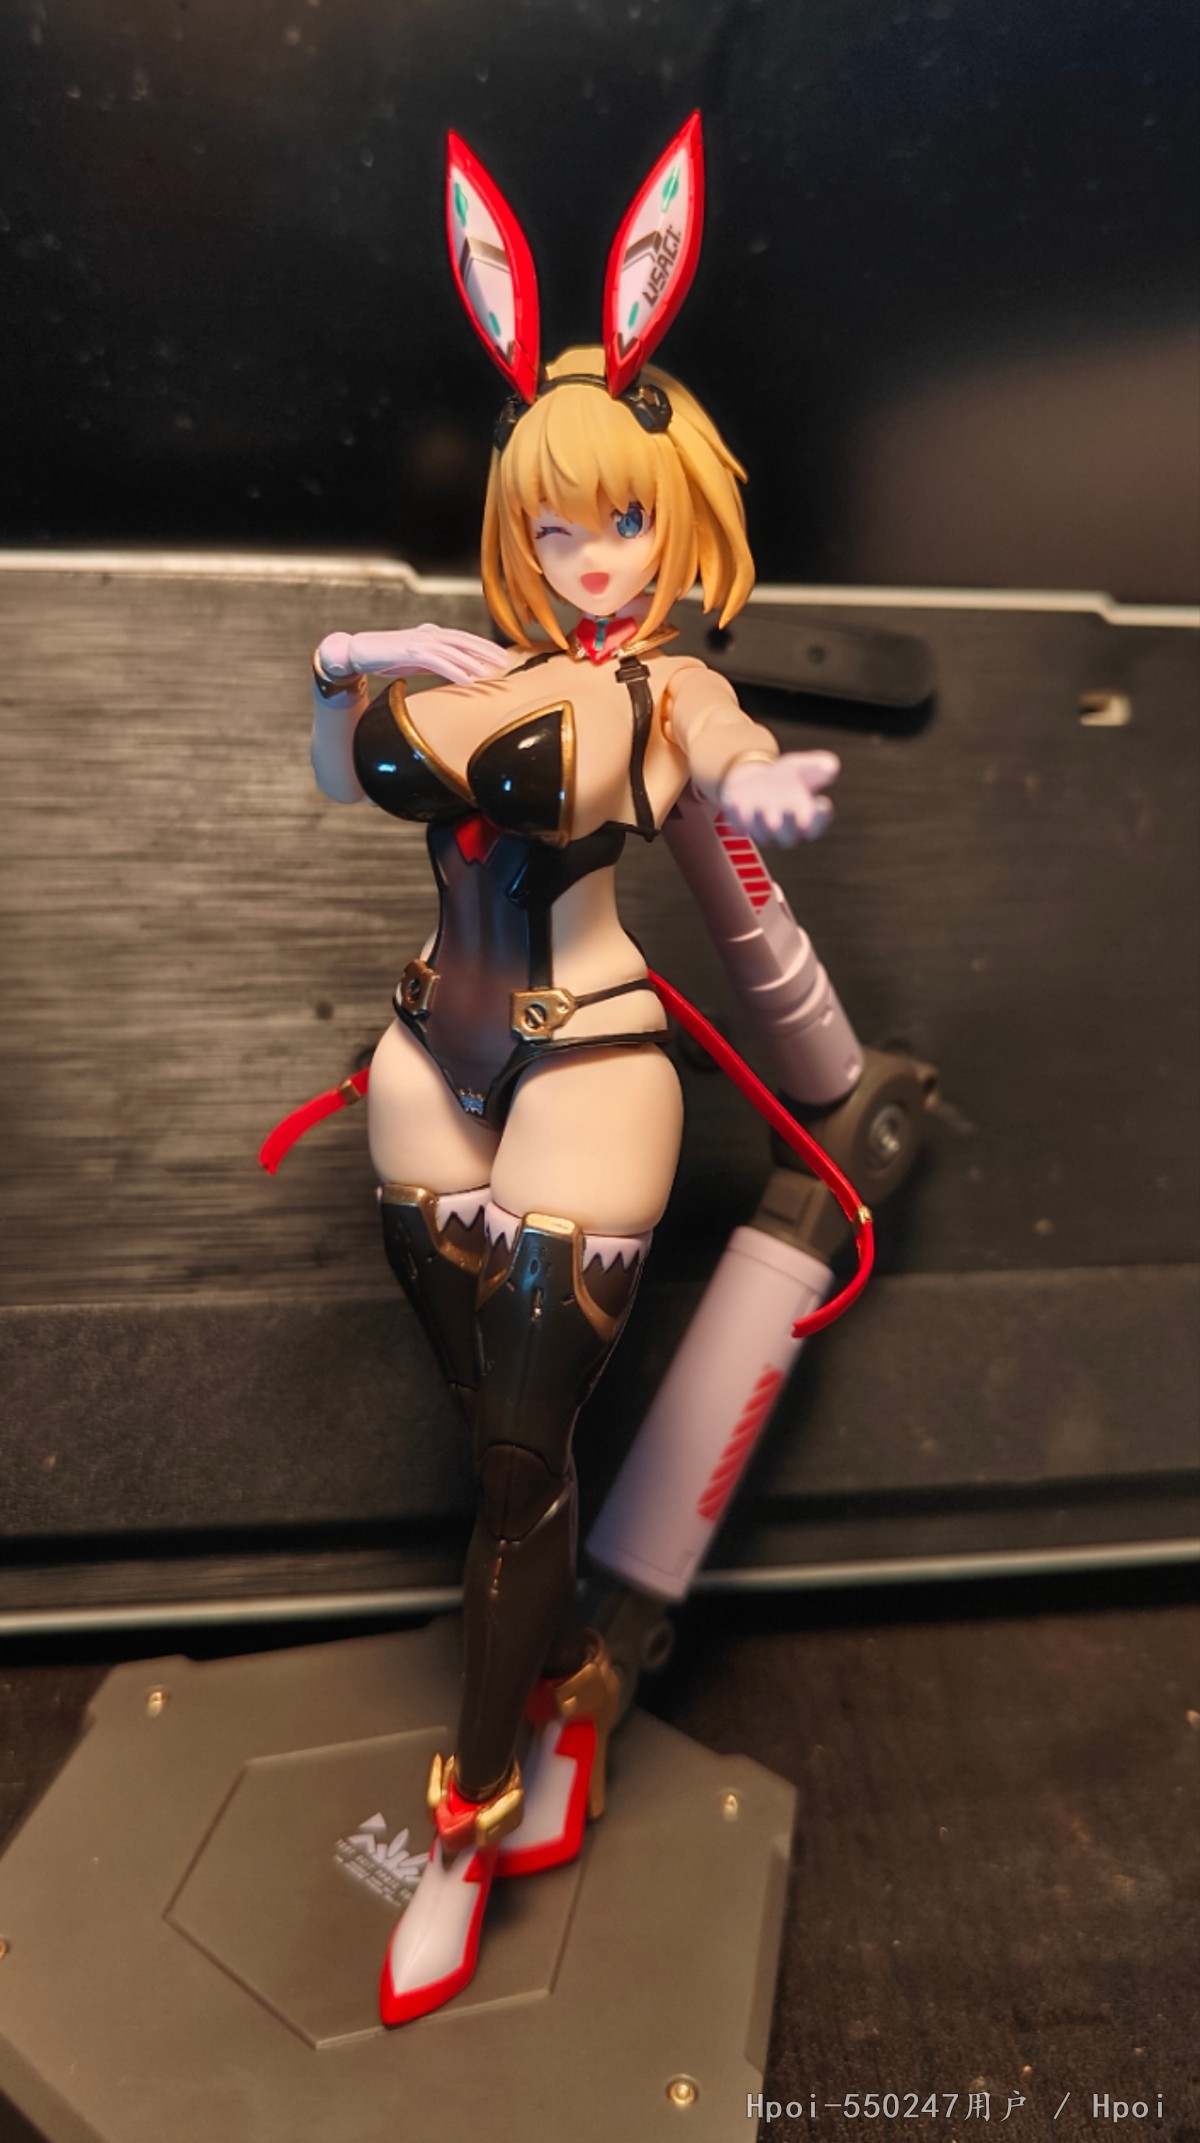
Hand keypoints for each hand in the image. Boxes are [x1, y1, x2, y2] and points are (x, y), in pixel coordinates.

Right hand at [314, 623, 508, 686]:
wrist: (359, 651)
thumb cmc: (387, 656)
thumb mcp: (416, 659)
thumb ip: (435, 660)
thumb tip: (454, 669)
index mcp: (431, 634)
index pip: (463, 639)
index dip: (483, 646)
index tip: (500, 656)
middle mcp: (428, 634)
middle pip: (463, 641)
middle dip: (485, 651)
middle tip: (504, 662)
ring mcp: (419, 641)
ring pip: (453, 651)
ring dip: (472, 663)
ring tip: (489, 673)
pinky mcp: (410, 652)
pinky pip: (437, 662)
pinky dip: (453, 670)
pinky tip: (466, 680)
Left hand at [718, 750, 839, 845]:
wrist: (751, 781)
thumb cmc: (784, 778)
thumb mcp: (800, 767)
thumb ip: (816, 766)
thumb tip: (830, 765)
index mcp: (803, 819)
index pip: (815, 826)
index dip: (819, 819)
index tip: (823, 804)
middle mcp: (783, 830)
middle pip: (788, 837)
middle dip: (788, 826)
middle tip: (788, 812)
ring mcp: (760, 829)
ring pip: (762, 834)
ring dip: (761, 823)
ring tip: (763, 809)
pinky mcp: (739, 824)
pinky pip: (738, 826)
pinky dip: (736, 816)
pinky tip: (735, 802)